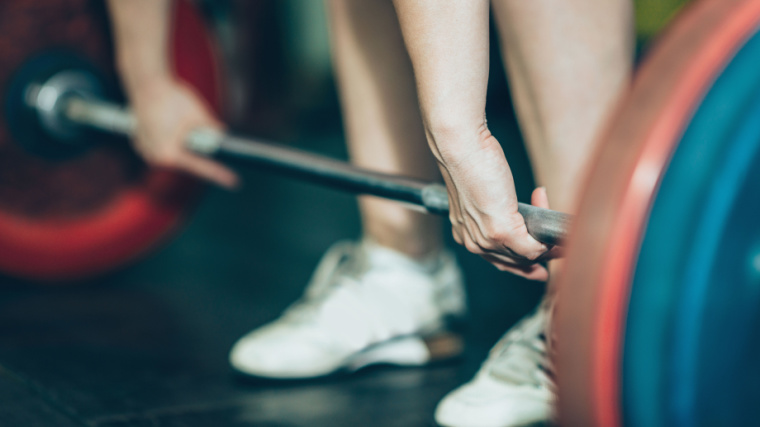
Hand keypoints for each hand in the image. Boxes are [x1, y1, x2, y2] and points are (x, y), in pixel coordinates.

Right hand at [128, 76, 237, 187]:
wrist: (146, 83)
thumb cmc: (171, 98)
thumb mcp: (199, 114)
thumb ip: (212, 129)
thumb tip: (222, 135)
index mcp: (169, 154)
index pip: (200, 166)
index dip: (218, 173)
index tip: (233, 181)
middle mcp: (154, 157)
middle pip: (186, 159)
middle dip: (195, 147)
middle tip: (192, 126)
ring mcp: (145, 151)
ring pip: (174, 152)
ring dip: (182, 142)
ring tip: (176, 118)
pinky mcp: (140, 143)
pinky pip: (161, 146)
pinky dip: (169, 139)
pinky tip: (168, 123)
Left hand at [437, 128, 551, 279]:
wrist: (462, 148)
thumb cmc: (471, 162)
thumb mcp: (482, 193)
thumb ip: (497, 210)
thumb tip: (521, 219)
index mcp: (467, 235)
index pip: (498, 261)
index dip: (520, 266)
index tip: (538, 268)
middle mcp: (475, 243)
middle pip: (516, 262)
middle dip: (541, 253)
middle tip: (558, 246)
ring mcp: (487, 239)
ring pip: (527, 256)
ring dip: (547, 243)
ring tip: (552, 219)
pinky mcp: (501, 231)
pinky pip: (533, 248)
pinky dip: (547, 238)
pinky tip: (548, 216)